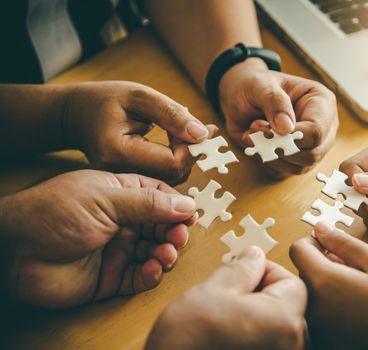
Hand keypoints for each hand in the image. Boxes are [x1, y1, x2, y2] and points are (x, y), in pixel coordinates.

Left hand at [0, 170, 196, 308]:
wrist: (16, 250)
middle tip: (178, 237)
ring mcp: (118, 249)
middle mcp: (123, 221)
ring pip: (155, 252)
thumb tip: (187, 204)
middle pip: (162, 226)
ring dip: (166, 252)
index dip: (178, 207)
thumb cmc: (55, 212)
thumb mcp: (106, 198)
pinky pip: (140, 277)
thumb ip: (148, 203)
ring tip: (166, 253)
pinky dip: (152, 274)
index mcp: (121, 195)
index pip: (160, 197)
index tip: (191, 215)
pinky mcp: (112, 277)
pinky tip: (153, 269)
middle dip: (174, 231)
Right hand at [61, 81, 217, 183]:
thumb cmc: (105, 100)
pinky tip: (174, 140)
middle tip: (194, 127)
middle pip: (175, 175)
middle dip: (192, 152)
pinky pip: (164, 177)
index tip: (198, 128)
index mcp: (118, 153)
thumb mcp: (139, 96)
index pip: (172, 163)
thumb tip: (203, 134)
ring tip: (180, 129)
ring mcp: (125, 183)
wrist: (75, 116)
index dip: (192, 148)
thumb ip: (171, 114)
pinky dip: (176, 160)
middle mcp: (121, 176)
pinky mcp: (132, 183)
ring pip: (173, 179)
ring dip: (186, 156)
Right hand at [146, 246, 306, 349]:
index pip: (293, 283)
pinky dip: (254, 338)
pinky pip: (269, 346)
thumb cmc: (186, 344)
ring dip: (257, 317)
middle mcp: (290, 346)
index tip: (246, 270)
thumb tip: (254, 257)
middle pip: (288, 307)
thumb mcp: (211, 291)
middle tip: (230, 293)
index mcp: (284, 322)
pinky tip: (228, 338)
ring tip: (225, 318)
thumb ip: (241, 269)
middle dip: (262, 294)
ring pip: (277, 329)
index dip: (267, 271)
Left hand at [219, 59, 338, 177]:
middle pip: (312, 154)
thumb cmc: (254, 85)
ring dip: (270, 155)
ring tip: (253, 133)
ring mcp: (310, 146)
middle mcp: (322, 127)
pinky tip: (255, 143)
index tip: (269, 128)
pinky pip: (282, 172)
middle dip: (280, 147)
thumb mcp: (261, 85)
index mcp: (321, 103)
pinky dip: (263, 161)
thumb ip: (275, 102)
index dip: (293, 136)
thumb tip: (287, 128)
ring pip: (299, 167)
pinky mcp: (293, 160)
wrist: (239, 96)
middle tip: (257, 128)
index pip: (318, 130)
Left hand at [290, 222, 367, 348]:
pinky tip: (355, 307)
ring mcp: (317, 325)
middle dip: (323, 263)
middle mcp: (312, 306)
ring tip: (357, 289)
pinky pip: (318, 311)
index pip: (298, 249)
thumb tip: (320, 228)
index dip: (316, 242)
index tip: (335, 247)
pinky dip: (330, 304)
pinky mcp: (324, 337)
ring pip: (310, 290)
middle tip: (354, 269)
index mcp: (322, 282)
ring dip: (327, 283)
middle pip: (303, 270)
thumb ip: (343, 242)